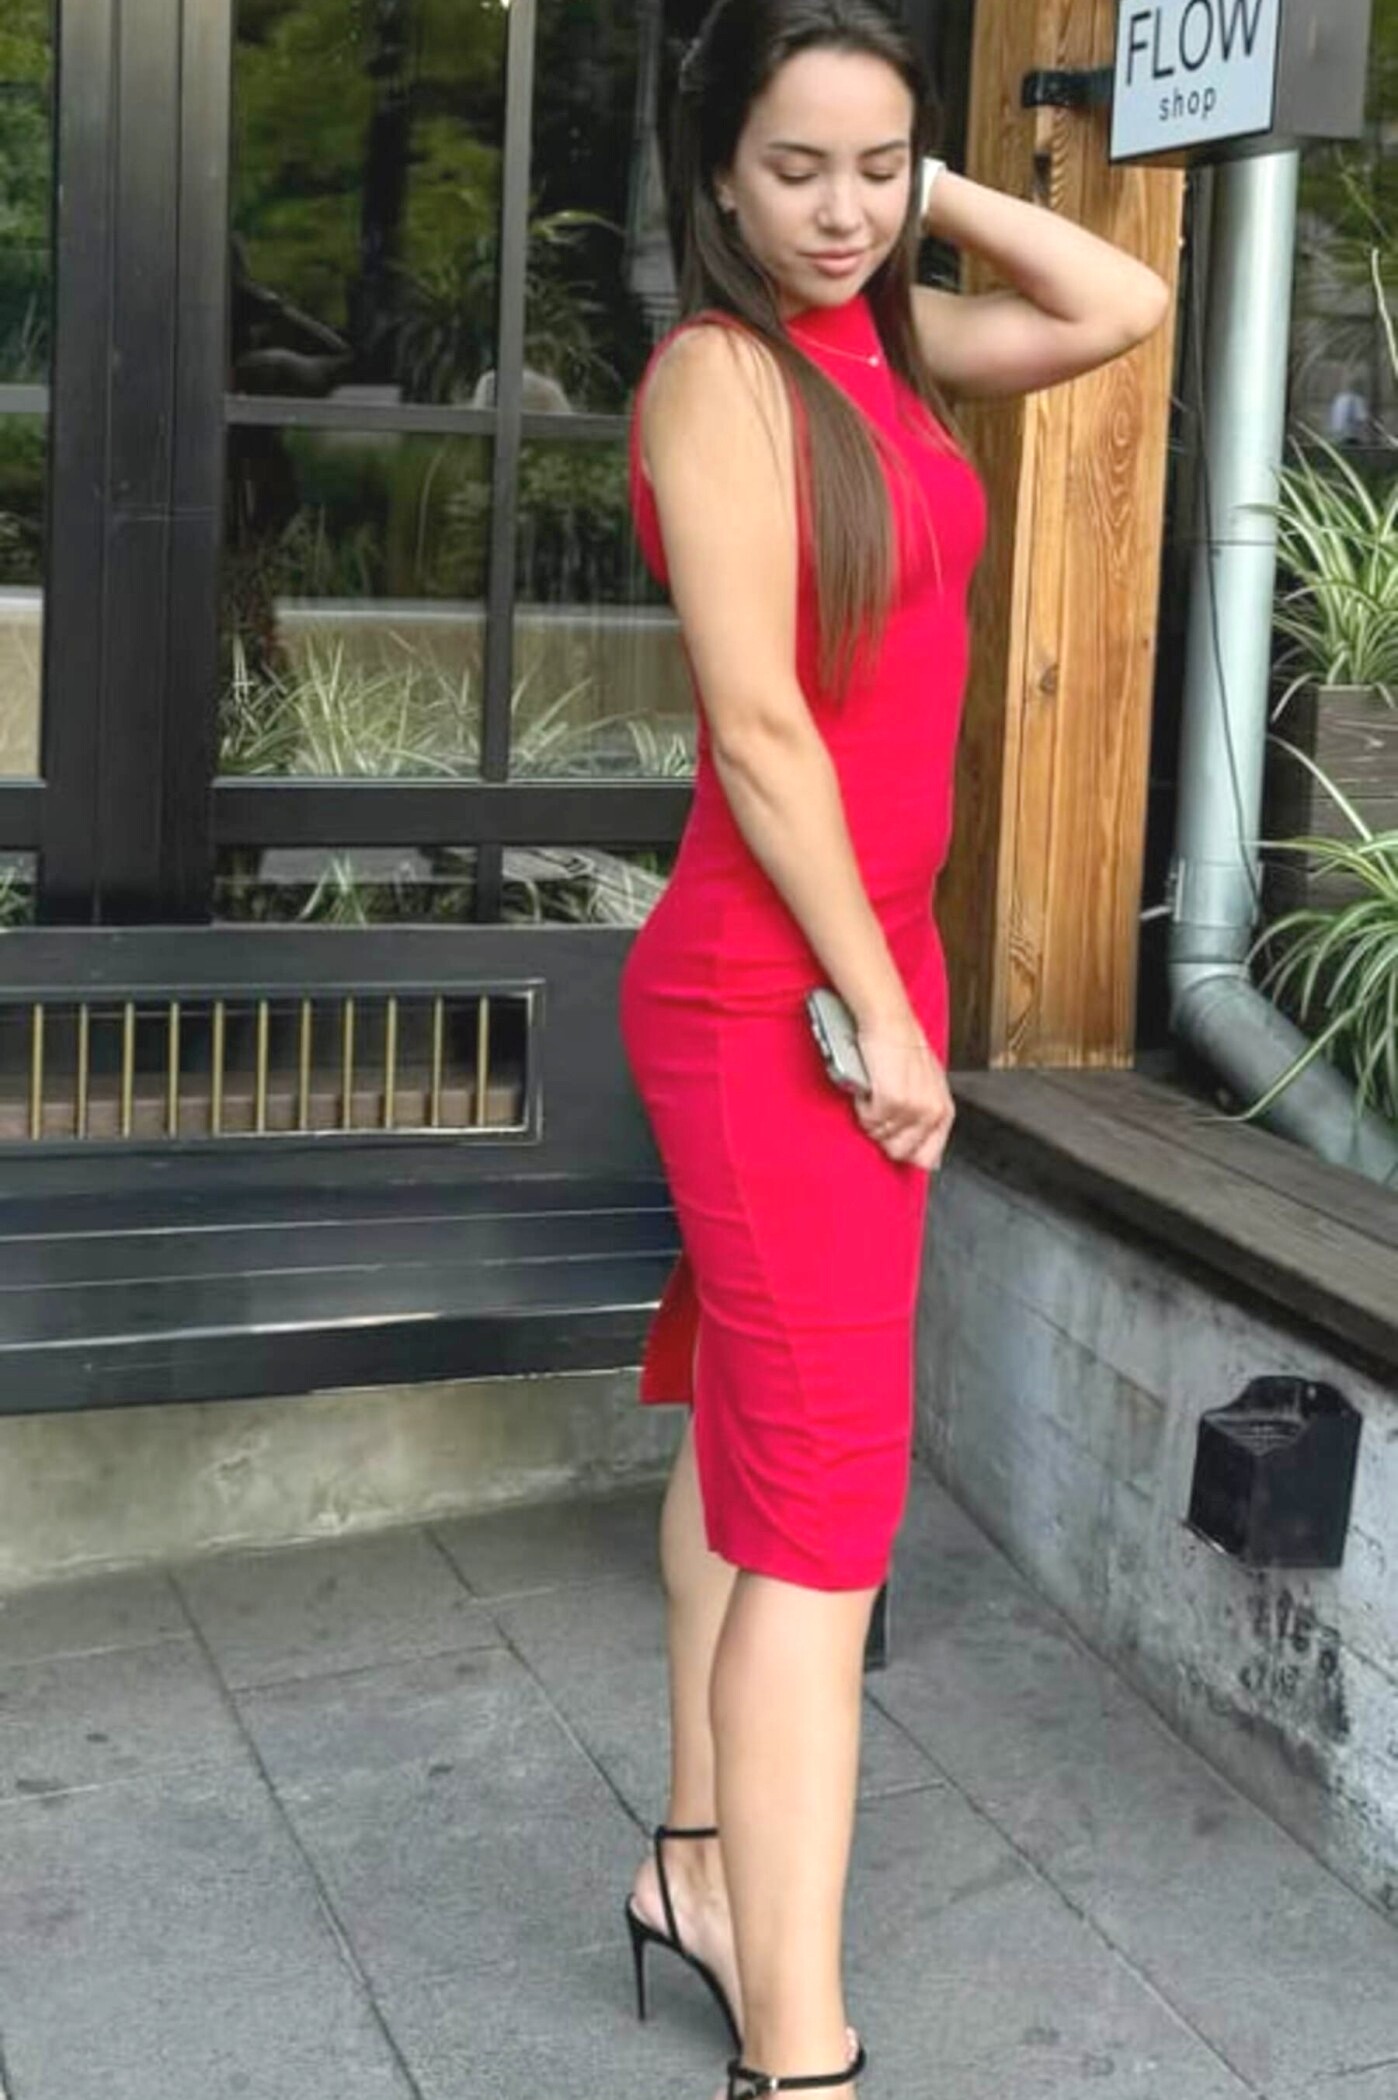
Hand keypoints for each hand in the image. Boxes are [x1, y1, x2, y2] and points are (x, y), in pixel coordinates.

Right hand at [851, 1015, 954, 1171]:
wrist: (891, 1022)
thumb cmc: (905, 1046)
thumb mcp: (928, 1085)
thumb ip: (927, 1116)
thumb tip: (919, 1149)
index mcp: (943, 1111)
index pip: (927, 1157)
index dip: (906, 1151)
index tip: (894, 1139)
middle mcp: (931, 1113)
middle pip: (899, 1151)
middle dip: (884, 1134)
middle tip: (880, 1110)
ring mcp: (912, 1109)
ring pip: (879, 1135)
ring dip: (871, 1115)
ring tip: (876, 1092)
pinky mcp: (890, 1102)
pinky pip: (868, 1120)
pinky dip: (863, 1106)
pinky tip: (870, 1087)